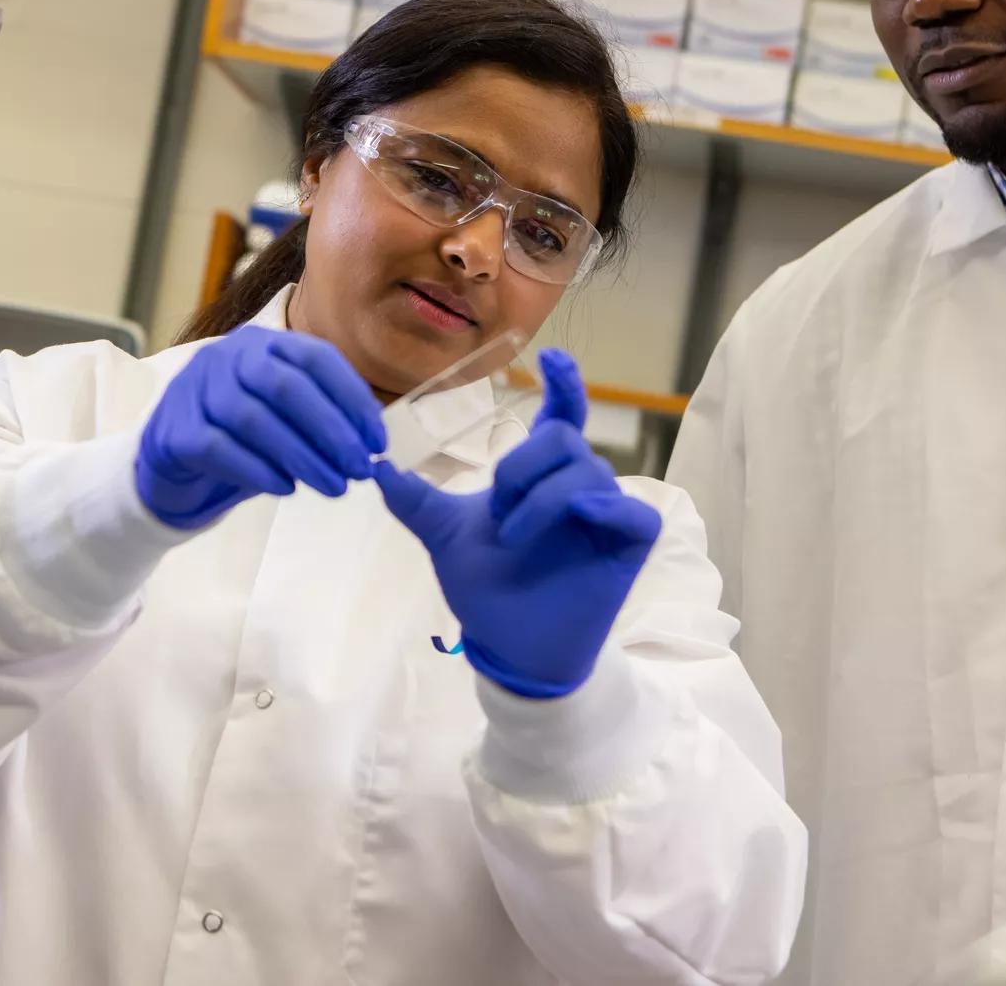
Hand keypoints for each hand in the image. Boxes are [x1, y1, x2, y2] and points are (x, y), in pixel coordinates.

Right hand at [136, 326, 386, 529]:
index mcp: (262, 343)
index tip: (377, 440)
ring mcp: (195, 389)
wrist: (170, 458)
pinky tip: (287, 488)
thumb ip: (320, 418)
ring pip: (253, 418)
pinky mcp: (174, 429)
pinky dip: (258, 470)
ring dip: (302, 457)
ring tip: (335, 487)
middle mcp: (226, 356)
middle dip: (331, 430)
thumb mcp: (282, 414)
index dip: (352, 399)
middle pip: (285, 385)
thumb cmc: (241, 435)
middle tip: (360, 468)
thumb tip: (369, 444)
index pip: (316, 358)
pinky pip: (220, 448)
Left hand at [374, 349, 661, 697]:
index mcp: (543, 474)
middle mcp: (579, 485)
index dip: (565, 382)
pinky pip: (630, 510)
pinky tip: (581, 518)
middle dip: (521, 469)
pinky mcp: (631, 543)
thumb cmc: (488, 588)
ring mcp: (609, 513)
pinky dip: (603, 508)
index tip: (550, 357)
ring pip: (585, 473)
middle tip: (497, 513)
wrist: (508, 647)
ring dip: (540, 501)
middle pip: (562, 440)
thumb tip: (374, 468)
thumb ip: (413, 500)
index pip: (563, 414)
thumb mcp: (443, 536)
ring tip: (513, 538)